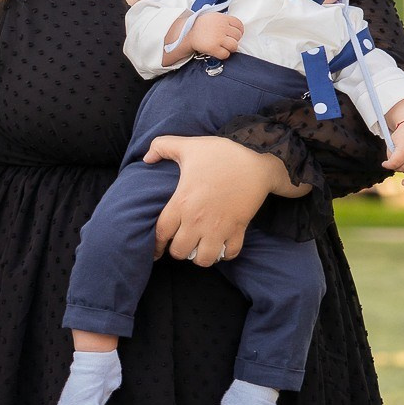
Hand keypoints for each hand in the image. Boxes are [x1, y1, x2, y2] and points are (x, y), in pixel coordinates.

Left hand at [145, 134, 281, 264]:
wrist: (257, 157)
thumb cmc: (220, 153)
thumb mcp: (188, 145)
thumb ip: (161, 146)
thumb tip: (147, 158)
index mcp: (182, 202)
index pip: (162, 233)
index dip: (156, 244)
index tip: (157, 249)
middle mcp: (198, 219)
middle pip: (180, 251)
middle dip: (178, 251)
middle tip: (181, 244)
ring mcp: (219, 227)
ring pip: (204, 259)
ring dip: (200, 256)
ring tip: (200, 247)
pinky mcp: (239, 229)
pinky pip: (230, 253)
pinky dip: (225, 254)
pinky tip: (221, 246)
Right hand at [184, 13, 243, 59]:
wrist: (187, 32)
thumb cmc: (200, 26)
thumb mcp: (213, 16)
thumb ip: (224, 20)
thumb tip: (236, 28)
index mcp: (223, 18)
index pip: (239, 25)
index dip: (239, 32)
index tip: (234, 35)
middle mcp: (221, 27)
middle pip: (238, 36)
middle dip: (234, 40)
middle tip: (227, 41)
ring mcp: (218, 37)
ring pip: (234, 46)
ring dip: (230, 48)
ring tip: (224, 47)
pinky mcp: (213, 47)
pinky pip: (225, 54)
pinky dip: (223, 55)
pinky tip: (218, 51)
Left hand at [385, 119, 403, 183]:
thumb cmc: (401, 134)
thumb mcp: (393, 141)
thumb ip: (391, 154)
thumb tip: (391, 166)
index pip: (394, 163)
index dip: (387, 165)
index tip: (384, 164)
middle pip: (401, 168)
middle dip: (395, 166)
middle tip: (393, 160)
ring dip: (402, 170)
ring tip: (399, 164)